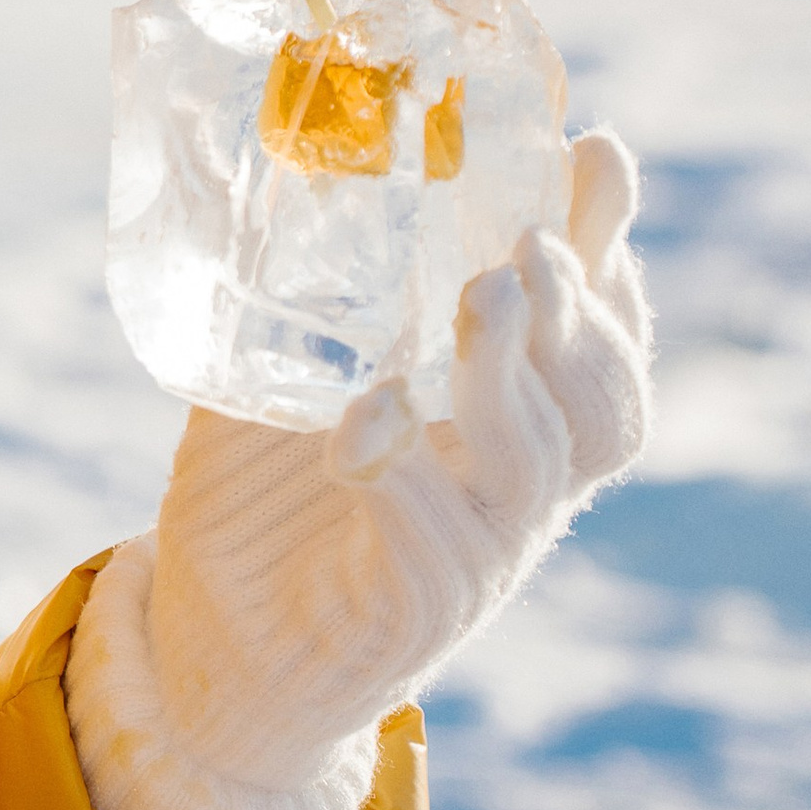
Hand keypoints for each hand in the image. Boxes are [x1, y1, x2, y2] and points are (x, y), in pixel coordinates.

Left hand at [66, 130, 653, 809]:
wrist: (201, 655)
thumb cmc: (254, 510)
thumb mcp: (268, 384)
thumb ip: (283, 301)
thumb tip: (240, 160)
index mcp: (493, 424)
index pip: (589, 337)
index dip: (609, 253)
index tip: (595, 154)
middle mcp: (507, 489)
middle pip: (600, 401)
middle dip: (584, 311)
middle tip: (534, 238)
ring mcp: (475, 555)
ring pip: (536, 460)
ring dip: (510, 372)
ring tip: (482, 295)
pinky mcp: (413, 613)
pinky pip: (434, 540)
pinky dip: (405, 471)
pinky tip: (365, 423)